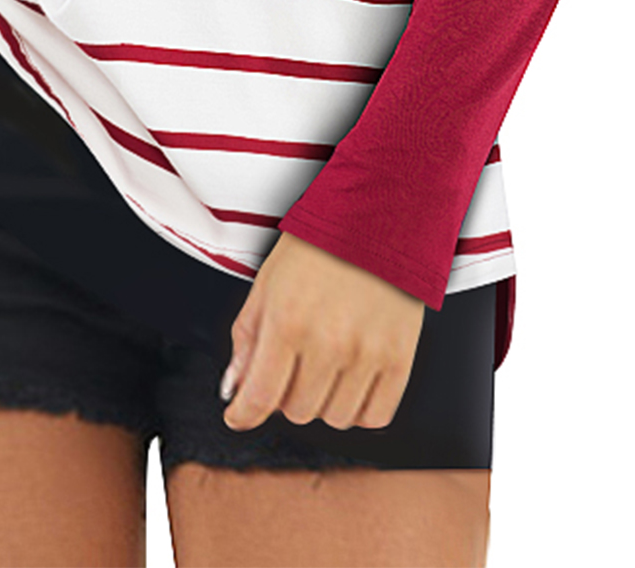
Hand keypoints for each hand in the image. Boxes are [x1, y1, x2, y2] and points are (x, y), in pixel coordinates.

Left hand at [219, 231, 426, 433]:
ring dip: (322, 400)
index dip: (243, 415)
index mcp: (287, 320)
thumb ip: (247, 338)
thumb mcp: (268, 282)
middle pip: (297, 411)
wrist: (378, 215)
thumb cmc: (319, 244)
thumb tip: (235, 388)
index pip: (260, 397)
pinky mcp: (400, 358)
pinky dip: (358, 408)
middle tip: (291, 363)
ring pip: (334, 418)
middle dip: (285, 393)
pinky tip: (351, 380)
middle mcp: (328, 342)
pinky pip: (374, 416)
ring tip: (323, 364)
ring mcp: (367, 353)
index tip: (239, 415)